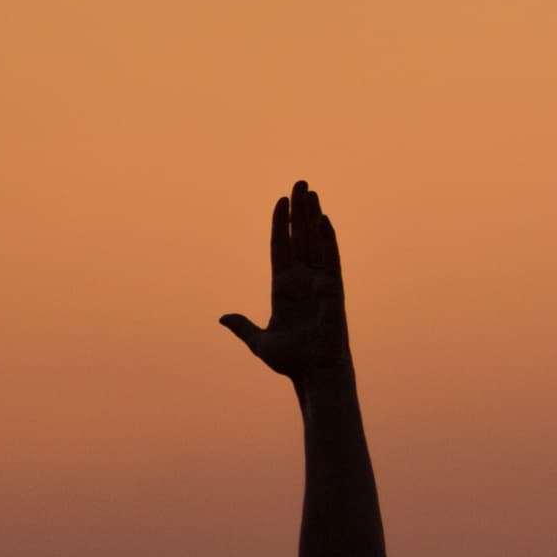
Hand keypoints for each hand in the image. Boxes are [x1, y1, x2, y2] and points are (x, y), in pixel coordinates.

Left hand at [220, 180, 349, 378]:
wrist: (313, 374)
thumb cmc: (290, 361)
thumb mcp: (259, 342)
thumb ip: (243, 327)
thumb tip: (223, 318)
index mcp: (282, 288)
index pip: (281, 247)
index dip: (280, 224)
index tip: (280, 201)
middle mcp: (302, 280)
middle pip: (299, 236)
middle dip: (299, 210)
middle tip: (300, 182)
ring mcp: (319, 282)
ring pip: (315, 241)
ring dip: (313, 216)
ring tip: (311, 191)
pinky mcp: (333, 290)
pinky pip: (331, 259)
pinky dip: (328, 239)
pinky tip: (324, 219)